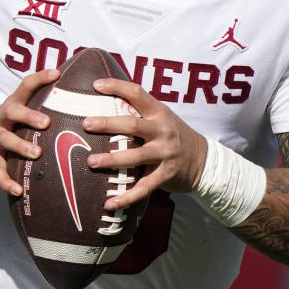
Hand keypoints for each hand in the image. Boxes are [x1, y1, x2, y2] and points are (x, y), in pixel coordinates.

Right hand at [0, 69, 59, 196]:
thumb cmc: (12, 129)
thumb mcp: (21, 116)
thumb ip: (43, 109)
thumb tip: (82, 102)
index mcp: (13, 105)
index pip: (25, 86)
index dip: (40, 78)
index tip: (57, 74)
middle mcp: (2, 119)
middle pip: (12, 112)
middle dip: (29, 116)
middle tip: (46, 123)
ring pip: (5, 140)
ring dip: (20, 145)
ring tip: (36, 153)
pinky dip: (7, 181)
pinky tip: (18, 190)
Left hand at [84, 77, 207, 209]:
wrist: (202, 159)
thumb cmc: (173, 135)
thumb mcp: (161, 118)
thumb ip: (139, 113)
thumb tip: (103, 104)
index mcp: (159, 112)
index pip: (138, 94)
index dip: (117, 87)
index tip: (96, 85)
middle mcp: (162, 131)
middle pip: (133, 125)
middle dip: (108, 124)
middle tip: (86, 124)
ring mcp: (165, 154)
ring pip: (135, 156)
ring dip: (112, 160)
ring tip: (91, 162)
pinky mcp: (165, 175)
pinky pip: (143, 188)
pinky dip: (126, 197)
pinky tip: (109, 204)